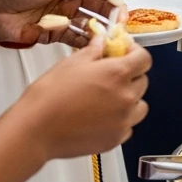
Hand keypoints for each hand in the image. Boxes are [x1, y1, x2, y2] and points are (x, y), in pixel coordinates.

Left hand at [0, 0, 114, 47]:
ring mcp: (64, 18)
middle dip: (111, 18)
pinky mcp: (56, 34)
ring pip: (90, 26)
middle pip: (99, 9)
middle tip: (119, 28)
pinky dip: (86, 44)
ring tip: (108, 39)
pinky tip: (93, 47)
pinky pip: (76, 40)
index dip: (113, 0)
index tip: (121, 10)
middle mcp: (71, 0)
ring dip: (100, 32)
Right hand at [20, 32, 151, 157]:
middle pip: (143, 81)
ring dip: (130, 99)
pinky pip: (128, 126)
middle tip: (111, 75)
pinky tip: (102, 116)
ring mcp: (124, 120)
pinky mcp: (116, 139)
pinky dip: (121, 120)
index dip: (135, 53)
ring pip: (140, 105)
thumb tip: (102, 42)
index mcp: (118, 73)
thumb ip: (94, 51)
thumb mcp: (71, 63)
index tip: (125, 52)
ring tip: (108, 99)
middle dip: (130, 75)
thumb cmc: (49, 96)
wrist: (36, 130)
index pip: (144, 59)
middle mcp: (126, 97)